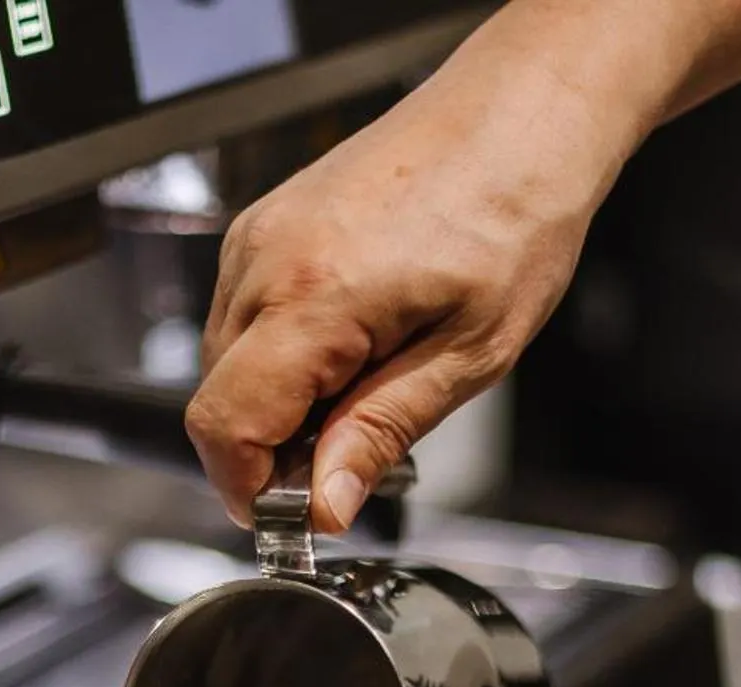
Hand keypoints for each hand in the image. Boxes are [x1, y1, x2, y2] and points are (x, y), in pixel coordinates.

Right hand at [184, 37, 638, 531]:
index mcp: (314, 294)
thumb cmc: (515, 213)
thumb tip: (325, 506)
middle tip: (358, 455)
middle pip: (218, 402)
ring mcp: (258, 236)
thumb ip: (382, 432)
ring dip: (282, 405)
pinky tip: (356, 348)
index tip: (302, 515)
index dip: (252, 490)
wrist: (521, 117)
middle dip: (274, 452)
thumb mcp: (470, 355)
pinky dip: (286, 358)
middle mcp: (265, 259)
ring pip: (227, 365)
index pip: (224, 425)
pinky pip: (245, 320)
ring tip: (371, 387)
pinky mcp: (267, 225)